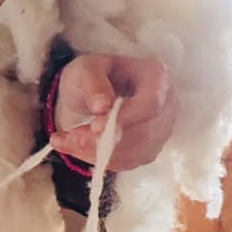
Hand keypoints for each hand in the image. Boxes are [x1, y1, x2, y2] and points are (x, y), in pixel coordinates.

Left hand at [50, 53, 177, 171]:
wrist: (90, 93)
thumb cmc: (92, 74)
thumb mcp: (86, 69)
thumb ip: (93, 84)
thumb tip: (102, 107)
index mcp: (156, 77)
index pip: (150, 104)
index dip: (125, 118)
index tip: (94, 126)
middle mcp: (166, 105)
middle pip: (143, 132)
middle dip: (103, 140)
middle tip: (68, 138)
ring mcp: (160, 130)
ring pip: (134, 152)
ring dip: (95, 152)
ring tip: (65, 140)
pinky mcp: (148, 150)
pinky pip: (127, 162)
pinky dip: (98, 159)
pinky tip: (75, 147)